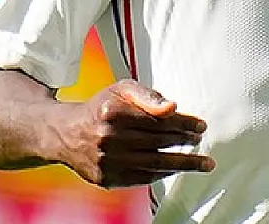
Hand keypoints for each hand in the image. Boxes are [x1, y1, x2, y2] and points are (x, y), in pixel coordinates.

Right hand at [50, 80, 214, 188]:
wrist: (65, 134)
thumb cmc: (102, 108)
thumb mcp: (122, 90)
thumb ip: (149, 95)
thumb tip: (173, 107)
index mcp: (113, 112)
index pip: (158, 119)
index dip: (184, 123)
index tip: (201, 126)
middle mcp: (108, 138)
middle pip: (158, 142)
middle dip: (185, 142)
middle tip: (201, 141)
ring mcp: (106, 161)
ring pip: (154, 164)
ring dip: (183, 164)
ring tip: (202, 163)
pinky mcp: (106, 179)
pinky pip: (142, 178)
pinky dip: (163, 174)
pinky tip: (176, 168)